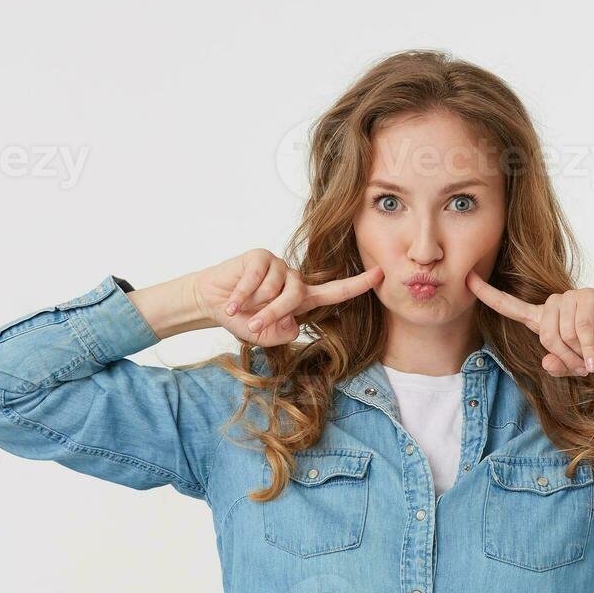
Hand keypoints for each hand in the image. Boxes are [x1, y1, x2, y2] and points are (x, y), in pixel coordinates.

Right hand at [192, 248, 382, 346]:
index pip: (336, 291)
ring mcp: (278, 265)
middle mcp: (294, 279)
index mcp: (303, 298)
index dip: (358, 284)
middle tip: (254, 324)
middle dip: (273, 314)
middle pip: (296, 298)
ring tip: (241, 305)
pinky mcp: (260, 257)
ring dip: (255, 304)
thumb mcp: (265, 335)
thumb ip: (282, 333)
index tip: (381, 274)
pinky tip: (231, 302)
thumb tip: (293, 322)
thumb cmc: (242, 318)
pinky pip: (256, 280)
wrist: (212, 302)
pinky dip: (242, 296)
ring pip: (275, 290)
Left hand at [466, 270, 593, 376]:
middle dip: (563, 356)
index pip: (509, 305)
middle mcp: (553, 304)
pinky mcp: (587, 296)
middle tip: (580, 365)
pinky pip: (579, 329)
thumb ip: (559, 366)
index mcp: (543, 318)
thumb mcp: (576, 364)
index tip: (467, 279)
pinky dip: (587, 348)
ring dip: (577, 353)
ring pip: (560, 333)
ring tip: (589, 358)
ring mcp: (570, 297)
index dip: (488, 294)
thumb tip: (546, 363)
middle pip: (543, 335)